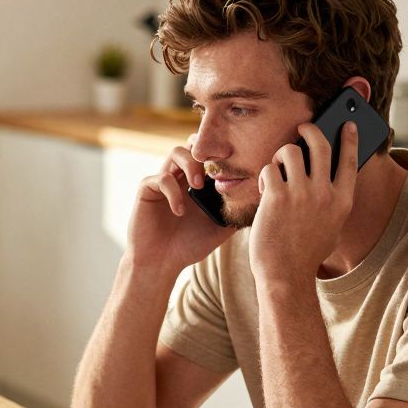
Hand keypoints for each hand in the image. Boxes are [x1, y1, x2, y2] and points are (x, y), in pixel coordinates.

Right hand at [127, 133, 235, 273]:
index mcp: (197, 182)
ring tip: (198, 186)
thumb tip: (261, 203)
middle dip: (207, 153)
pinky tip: (179, 211)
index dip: (222, 155)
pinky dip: (173, 192)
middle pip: (194, 144)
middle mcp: (180, 176)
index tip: (237, 164)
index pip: (210, 155)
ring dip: (191, 165)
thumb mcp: (219, 229)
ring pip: (176, 152)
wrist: (160, 263)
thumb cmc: (188, 246)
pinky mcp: (147, 189)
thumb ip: (234, 212)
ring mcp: (162, 181)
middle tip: (218, 170)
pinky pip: (161, 178)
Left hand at [250, 121, 357, 282]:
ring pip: (291, 151)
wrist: (285, 275)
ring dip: (282, 154)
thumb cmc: (305, 254)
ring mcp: (301, 194)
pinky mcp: (277, 196)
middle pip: (320, 145)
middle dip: (311, 130)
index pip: (350, 161)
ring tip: (277, 168)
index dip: (350, 139)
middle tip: (303, 128)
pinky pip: (270, 169)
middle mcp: (324, 193)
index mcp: (342, 202)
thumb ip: (330, 202)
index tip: (348, 124)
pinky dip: (266, 176)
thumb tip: (323, 175)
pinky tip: (265, 190)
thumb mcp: (330, 227)